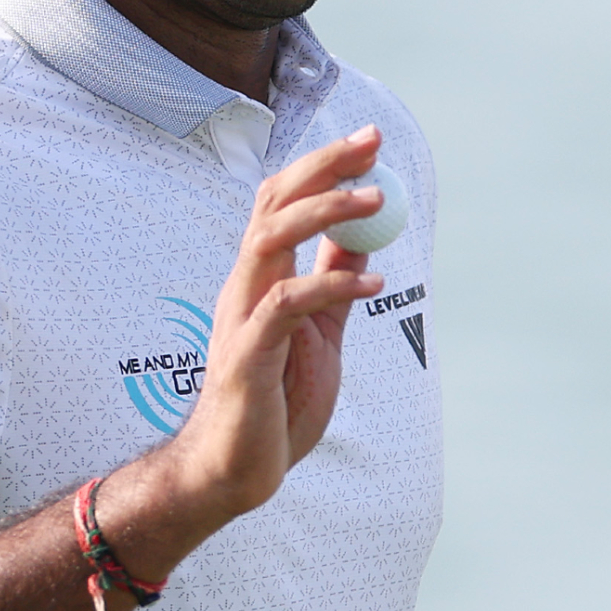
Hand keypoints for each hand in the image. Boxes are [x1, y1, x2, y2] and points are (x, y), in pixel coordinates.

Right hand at [169, 125, 389, 516]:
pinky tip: (373, 284)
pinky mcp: (249, 355)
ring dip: (325, 213)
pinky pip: (287, 305)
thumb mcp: (320, 332)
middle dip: (323, 167)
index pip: (282, 201)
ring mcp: (242, 317)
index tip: (367, 141)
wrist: (236, 469)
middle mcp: (244, 285)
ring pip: (270, 240)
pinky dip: (331, 287)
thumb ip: (335, 283)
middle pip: (275, 204)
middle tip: (370, 145)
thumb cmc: (274, 402)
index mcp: (259, 277)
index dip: (323, 165)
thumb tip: (364, 234)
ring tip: (374, 199)